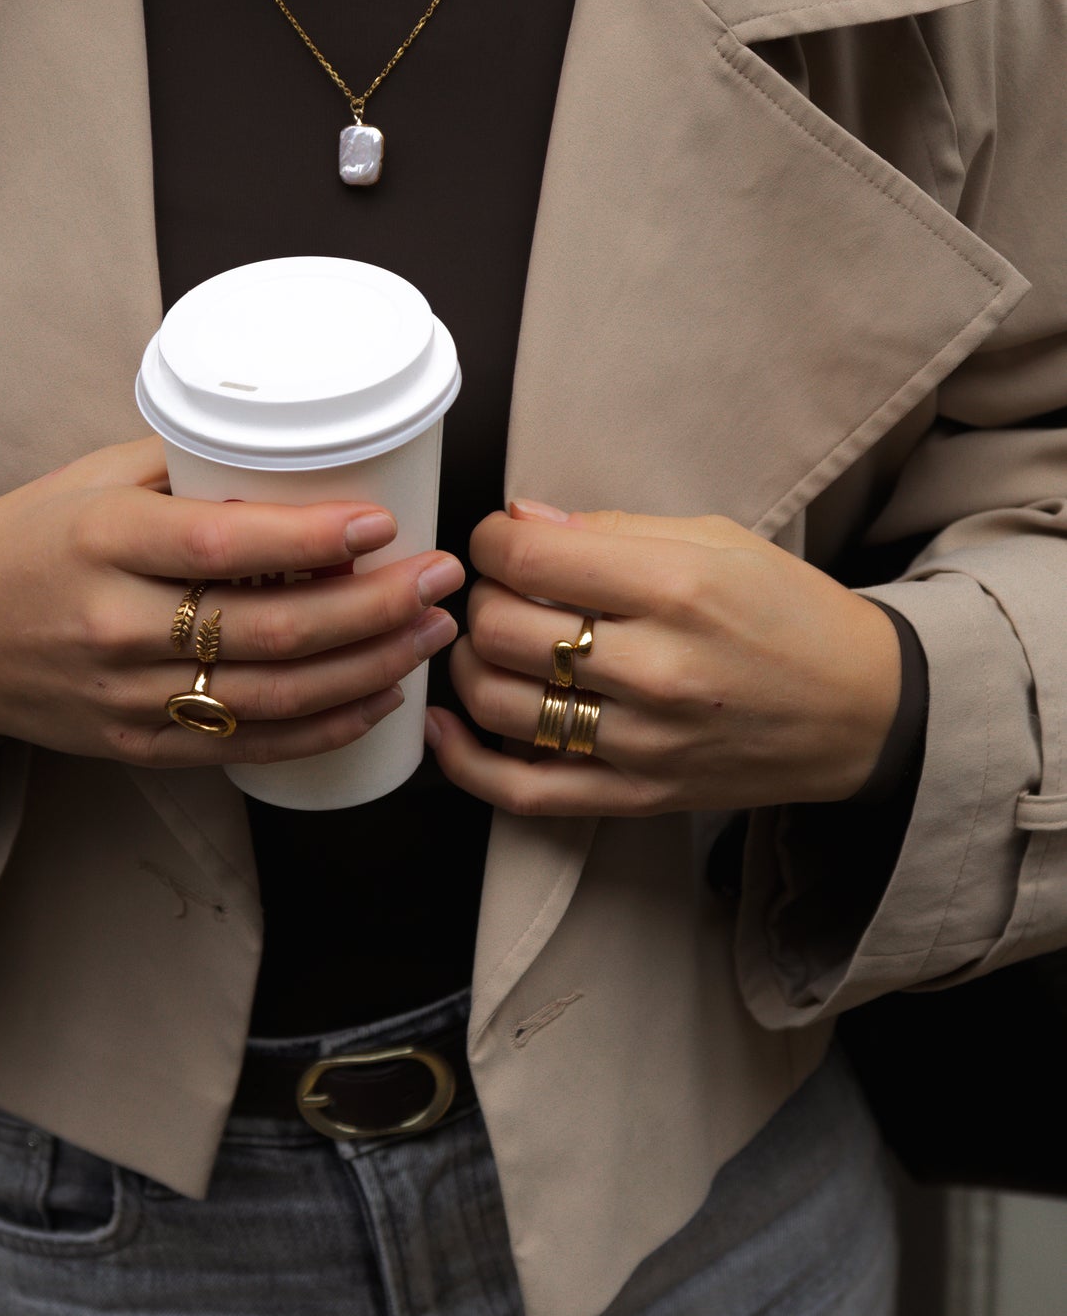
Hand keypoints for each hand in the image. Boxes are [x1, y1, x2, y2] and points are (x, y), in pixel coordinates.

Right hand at [0, 438, 462, 764]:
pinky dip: (321, 728)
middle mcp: (113, 623)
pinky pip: (244, 745)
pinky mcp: (134, 745)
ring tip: (429, 634)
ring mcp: (124, 694)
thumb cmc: (27, 541)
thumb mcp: (91, 480)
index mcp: (102, 540)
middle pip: (268, 627)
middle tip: (440, 581)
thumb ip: (188, 468)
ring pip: (270, 695)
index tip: (385, 524)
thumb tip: (301, 453)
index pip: (224, 543)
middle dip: (373, 607)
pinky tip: (378, 699)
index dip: (313, 538)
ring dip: (366, 668)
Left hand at [428, 502, 901, 817]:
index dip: (491, 540)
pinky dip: (467, 763)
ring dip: (470, 666)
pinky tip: (449, 726)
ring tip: (488, 644)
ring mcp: (643, 742)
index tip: (502, 541)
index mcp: (676, 587)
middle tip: (503, 591)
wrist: (865, 710)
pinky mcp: (638, 797)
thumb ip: (614, 530)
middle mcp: (656, 668)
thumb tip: (519, 519)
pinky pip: (524, 791)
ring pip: (498, 704)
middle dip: (480, 598)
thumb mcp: (719, 540)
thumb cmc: (790, 615)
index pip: (527, 556)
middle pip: (501, 628)